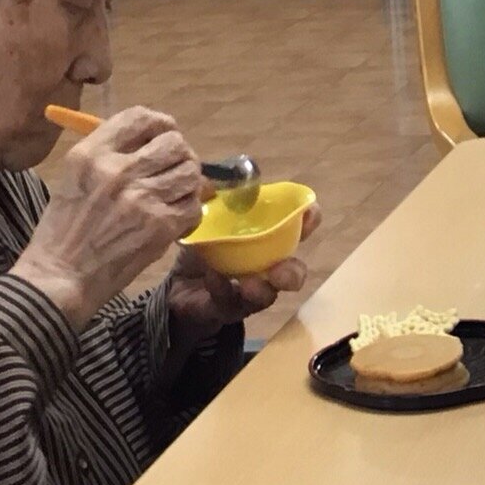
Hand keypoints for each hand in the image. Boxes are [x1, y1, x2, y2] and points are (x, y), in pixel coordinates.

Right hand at [15, 108, 203, 327]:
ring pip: (191, 173)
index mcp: (92, 153)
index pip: (140, 118)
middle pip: (174, 143)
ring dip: (188, 183)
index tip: (164, 135)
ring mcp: (142, 198)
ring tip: (175, 194)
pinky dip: (190, 211)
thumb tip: (152, 143)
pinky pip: (193, 206)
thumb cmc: (63, 229)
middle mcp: (118, 170)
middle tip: (174, 169)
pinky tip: (176, 218)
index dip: (161, 124)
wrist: (61, 276)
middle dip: (180, 155)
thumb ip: (109, 155)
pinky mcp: (160, 226)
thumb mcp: (73, 177)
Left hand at [168, 205, 321, 339]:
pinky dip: (222, 289)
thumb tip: (219, 175)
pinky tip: (213, 278)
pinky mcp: (226, 309)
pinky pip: (229, 302)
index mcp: (267, 241)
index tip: (308, 212)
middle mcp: (265, 269)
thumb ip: (216, 197)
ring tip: (248, 282)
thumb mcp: (206, 217)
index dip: (310, 220)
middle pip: (293, 273)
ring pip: (267, 296)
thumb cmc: (202, 246)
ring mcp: (248, 293)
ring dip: (261, 289)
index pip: (298, 229)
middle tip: (280, 270)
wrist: (175, 286)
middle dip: (292, 273)